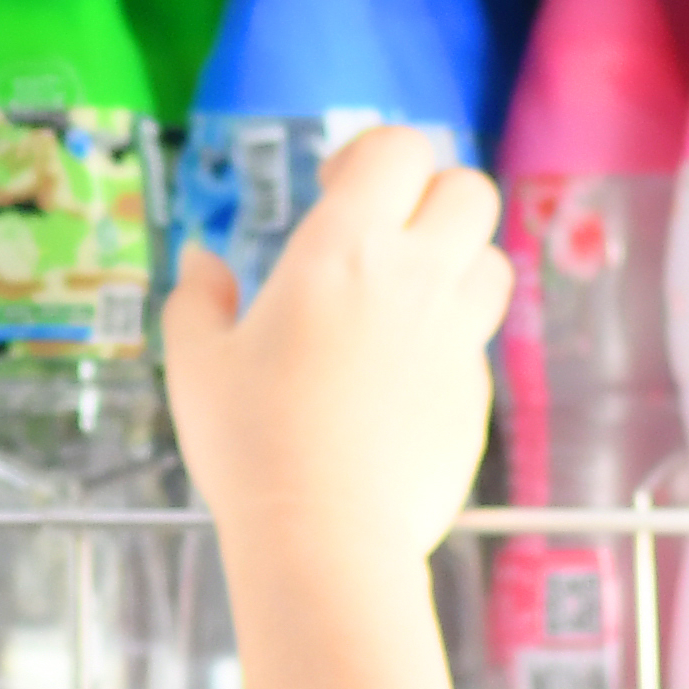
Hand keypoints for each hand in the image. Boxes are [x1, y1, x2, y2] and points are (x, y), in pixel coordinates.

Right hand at [162, 122, 508, 600]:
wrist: (326, 537)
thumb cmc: (251, 443)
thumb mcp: (197, 363)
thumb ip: (197, 299)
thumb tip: (200, 263)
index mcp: (345, 249)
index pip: (400, 151)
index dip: (373, 156)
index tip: (336, 188)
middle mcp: (416, 278)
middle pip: (469, 191)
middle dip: (430, 198)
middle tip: (384, 236)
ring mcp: (456, 337)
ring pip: (492, 262)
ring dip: (456, 263)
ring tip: (404, 299)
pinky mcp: (474, 394)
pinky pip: (477, 342)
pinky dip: (448, 342)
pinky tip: (399, 379)